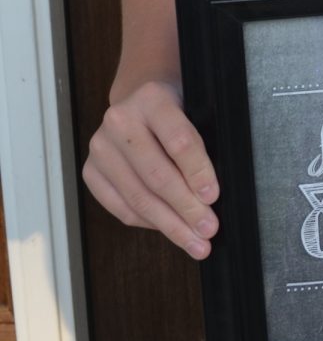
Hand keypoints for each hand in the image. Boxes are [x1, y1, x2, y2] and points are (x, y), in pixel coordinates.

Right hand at [83, 80, 219, 258]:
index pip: (179, 141)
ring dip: (170, 225)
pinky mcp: (91, 171)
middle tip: (208, 229)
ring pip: (139, 197)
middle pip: (157, 175)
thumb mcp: (194, 109)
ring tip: (195, 242)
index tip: (213, 197)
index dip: (198, 173)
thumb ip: (204, 142)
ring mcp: (100, 147)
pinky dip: (149, 224)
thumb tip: (213, 195)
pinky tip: (169, 230)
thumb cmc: (175, 109)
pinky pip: (121, 208)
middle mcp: (119, 121)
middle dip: (186, 208)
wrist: (139, 101)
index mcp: (151, 98)